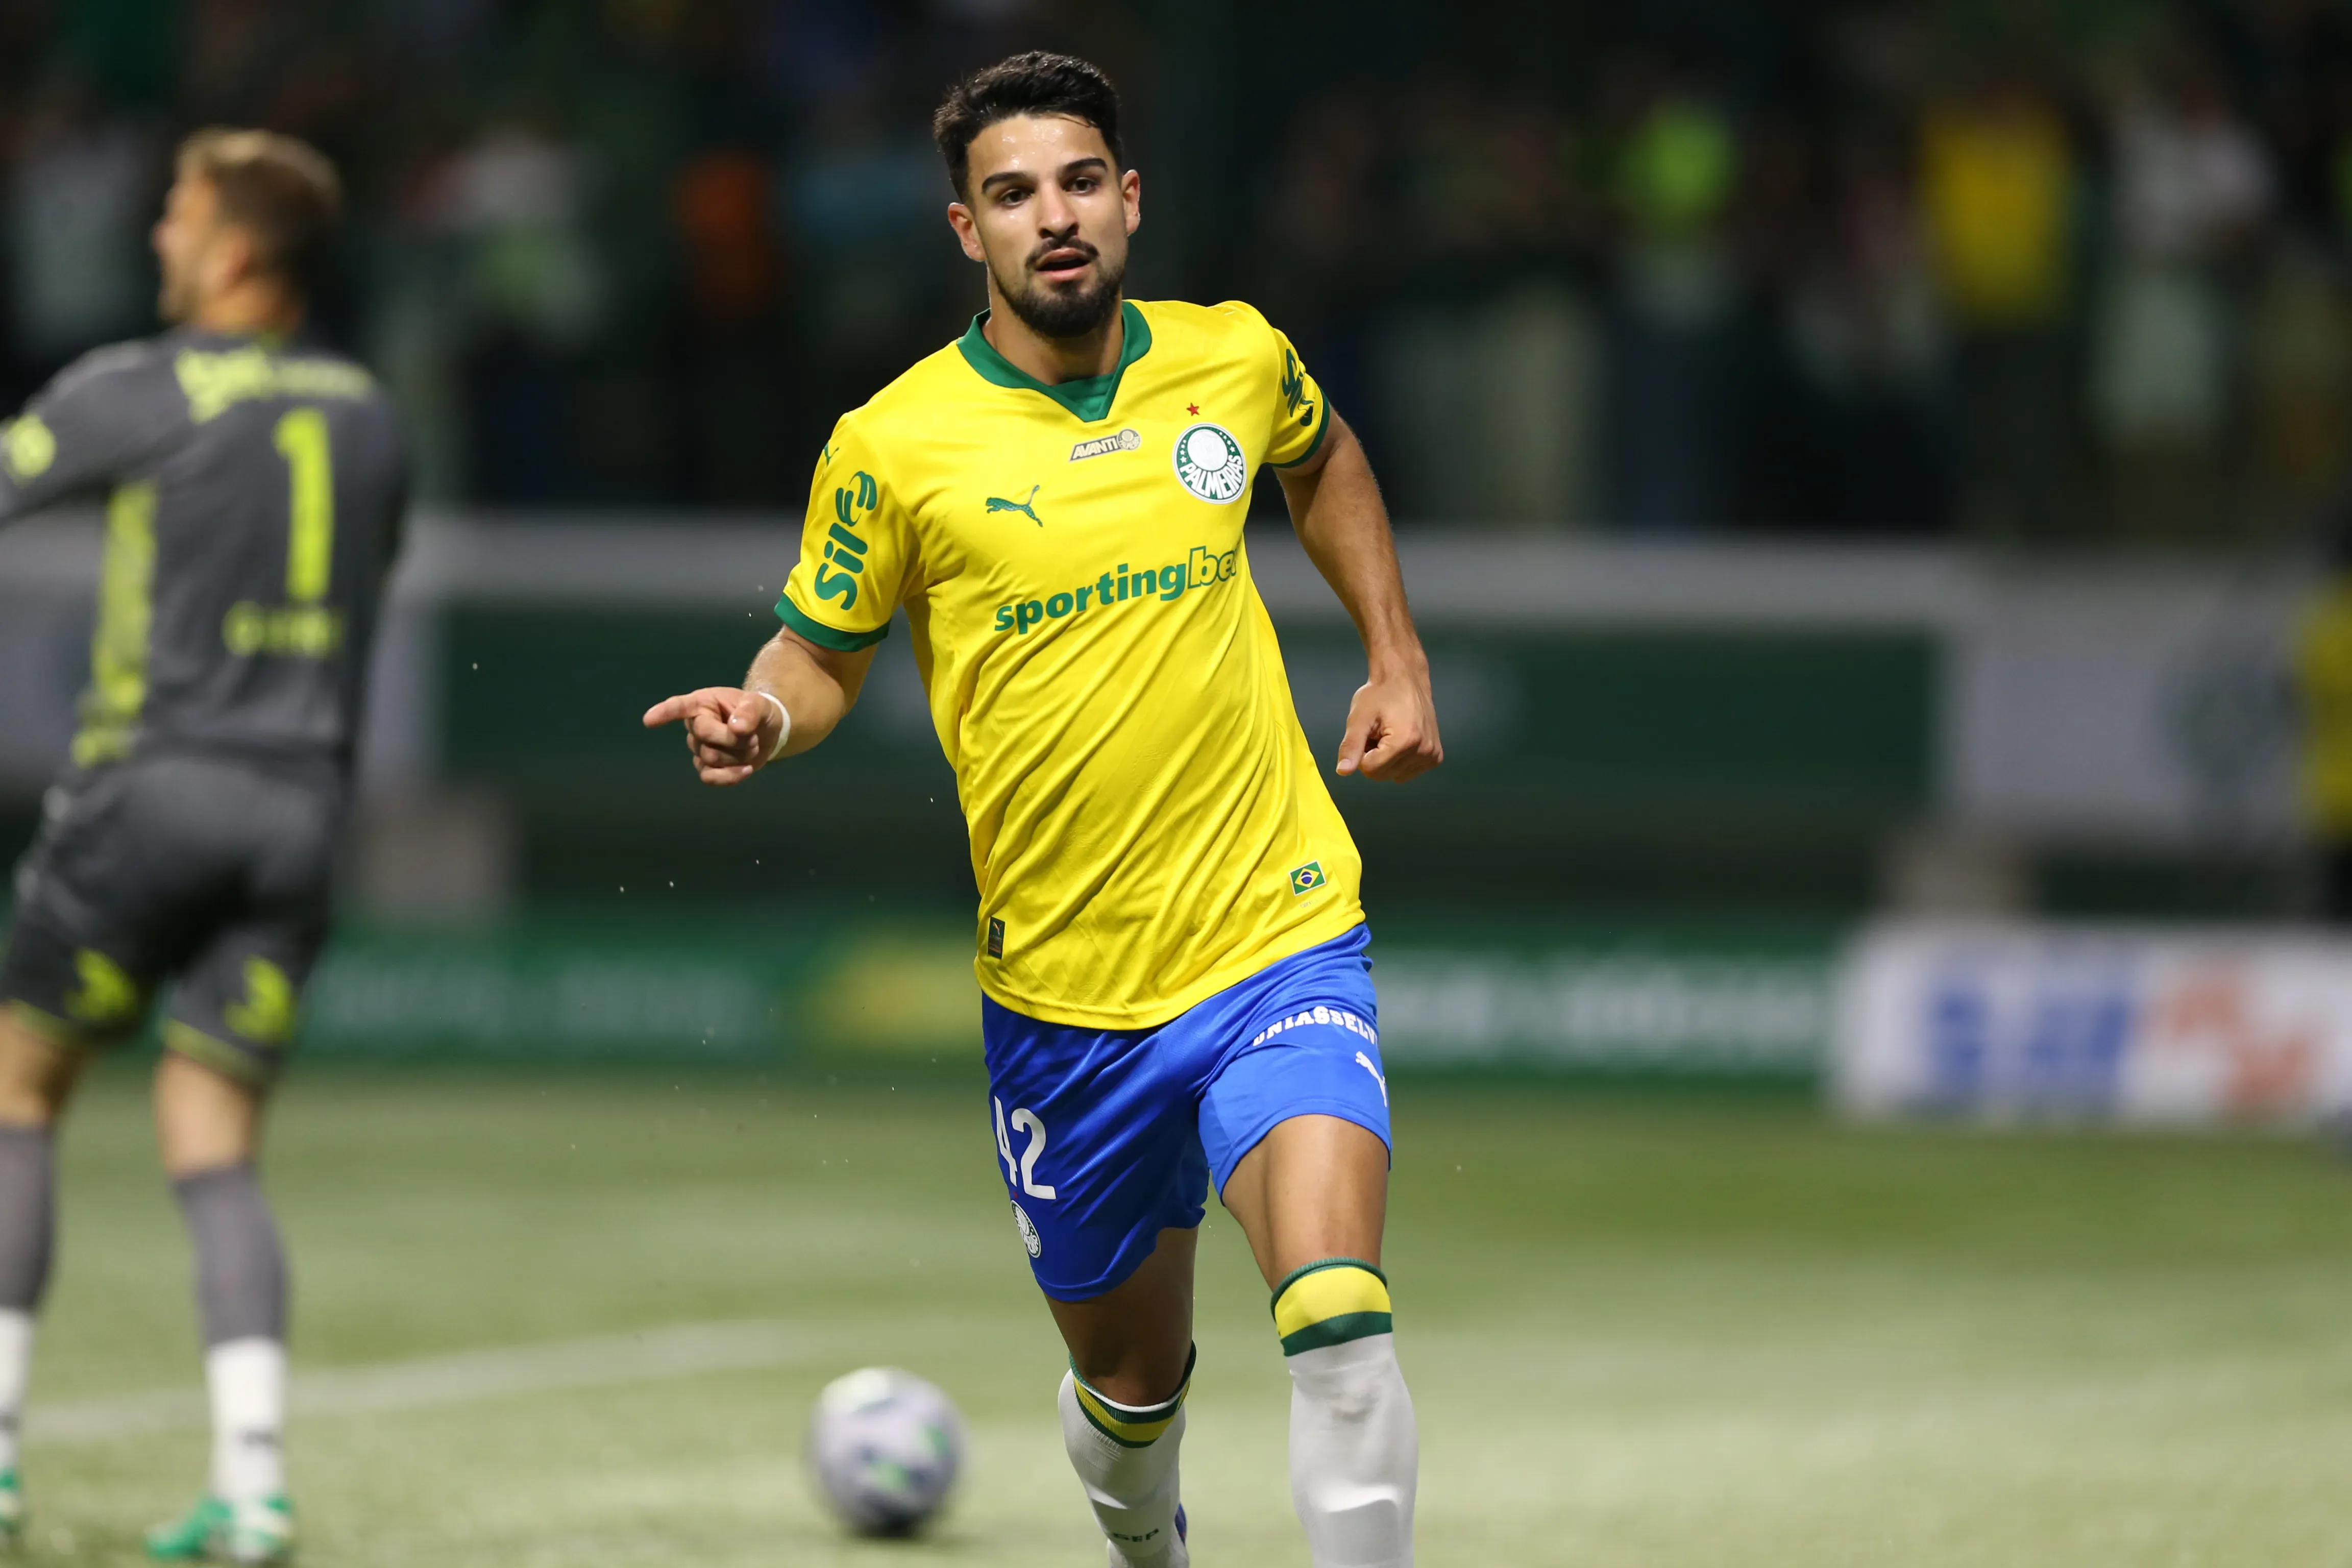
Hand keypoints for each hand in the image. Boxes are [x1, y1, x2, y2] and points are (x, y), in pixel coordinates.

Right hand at [641, 687, 782, 784]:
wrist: (766, 731)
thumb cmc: (757, 712)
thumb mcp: (760, 704)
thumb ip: (750, 712)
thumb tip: (737, 728)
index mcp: (703, 703)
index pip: (680, 707)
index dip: (664, 713)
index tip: (649, 720)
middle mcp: (696, 725)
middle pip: (703, 737)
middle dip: (733, 739)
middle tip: (752, 735)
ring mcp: (699, 748)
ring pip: (710, 758)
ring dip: (738, 755)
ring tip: (752, 745)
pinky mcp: (708, 767)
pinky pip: (709, 778)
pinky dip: (730, 777)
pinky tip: (747, 770)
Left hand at [1336, 669, 1441, 781]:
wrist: (1405, 680)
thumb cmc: (1381, 694)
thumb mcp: (1359, 717)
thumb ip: (1351, 745)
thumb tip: (1343, 771)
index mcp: (1404, 742)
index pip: (1370, 770)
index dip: (1362, 753)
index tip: (1369, 734)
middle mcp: (1423, 752)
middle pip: (1382, 775)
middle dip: (1374, 757)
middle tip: (1378, 733)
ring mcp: (1432, 756)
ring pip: (1394, 776)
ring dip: (1386, 760)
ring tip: (1389, 735)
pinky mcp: (1435, 757)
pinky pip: (1407, 772)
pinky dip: (1400, 761)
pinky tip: (1401, 740)